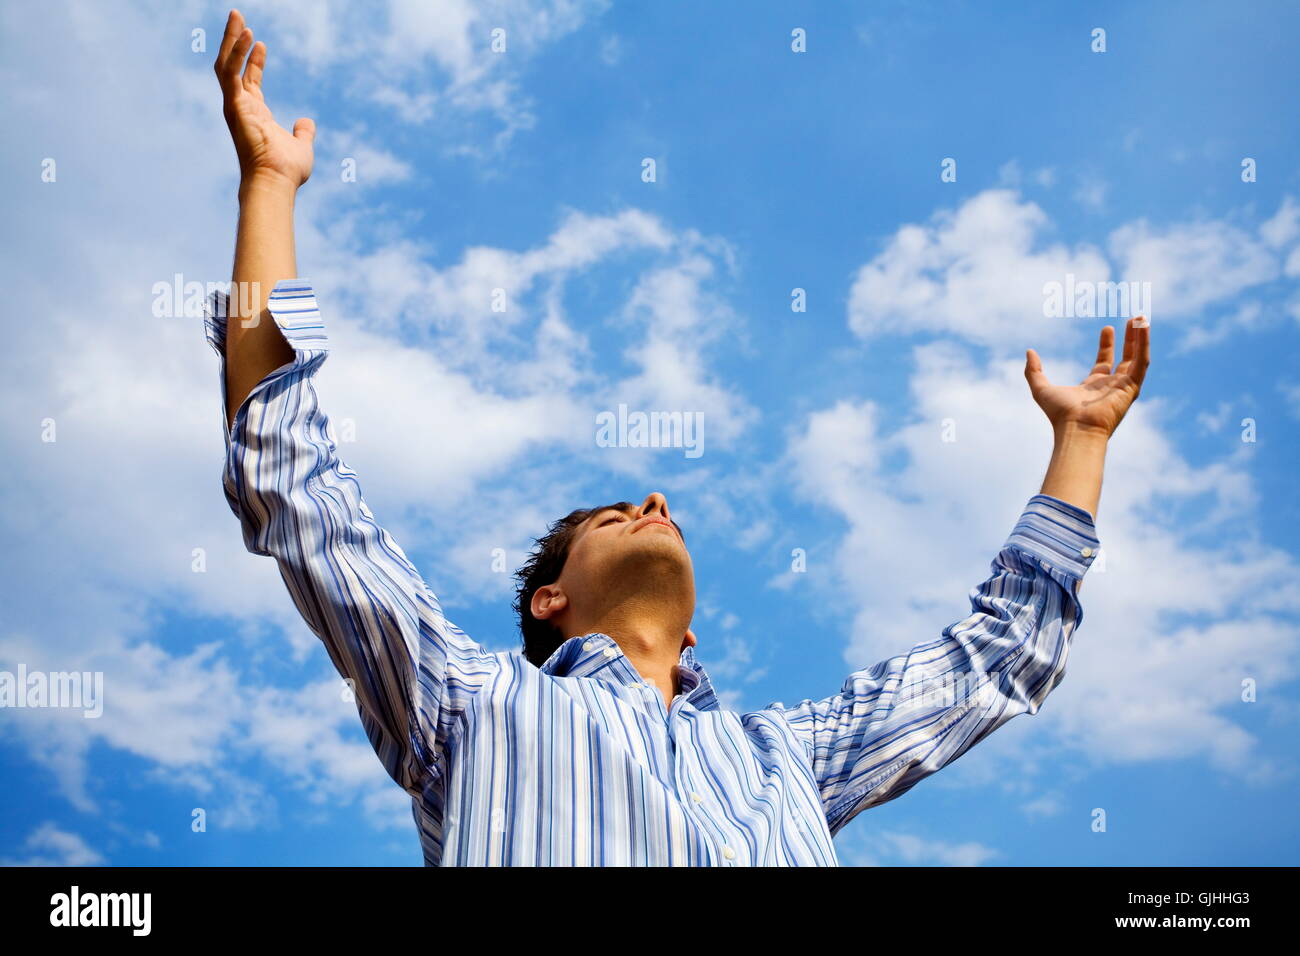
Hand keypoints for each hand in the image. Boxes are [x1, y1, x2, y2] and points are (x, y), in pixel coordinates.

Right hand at [214, 9, 313, 188]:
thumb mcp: (302, 146)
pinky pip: (232, 72)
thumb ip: (303, 132)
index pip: (249, 80)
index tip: (260, 42)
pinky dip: (238, 53)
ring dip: (231, 39)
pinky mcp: (235, 105)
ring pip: (226, 64)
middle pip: (232, 66)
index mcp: (254, 114)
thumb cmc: (287, 170)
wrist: (277, 181)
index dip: (253, 60)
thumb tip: (307, 122)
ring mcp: (235, 106)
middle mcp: (241, 107)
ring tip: (238, 16)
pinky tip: (248, 35)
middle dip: (233, 40)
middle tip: (237, 15)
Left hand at [1025, 317, 1150, 437]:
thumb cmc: (1059, 414)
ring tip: (1142, 318)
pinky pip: (1142, 363)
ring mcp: (1123, 387)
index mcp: (1093, 386)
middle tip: (1134, 319)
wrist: (1076, 428)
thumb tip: (1029, 351)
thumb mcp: (1041, 388)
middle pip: (1125, 358)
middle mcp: (1111, 386)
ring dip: (1141, 339)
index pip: (1104, 361)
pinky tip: (1144, 328)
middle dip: (1130, 339)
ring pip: (1137, 358)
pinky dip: (1144, 345)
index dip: (1107, 344)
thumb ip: (1033, 371)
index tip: (1107, 328)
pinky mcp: (1132, 388)